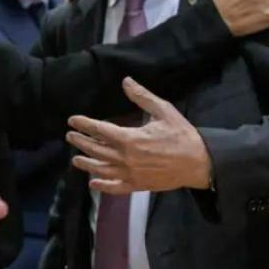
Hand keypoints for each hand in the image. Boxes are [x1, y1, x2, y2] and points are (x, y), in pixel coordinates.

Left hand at [66, 78, 210, 194]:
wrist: (198, 163)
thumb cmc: (181, 135)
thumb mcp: (163, 110)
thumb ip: (142, 97)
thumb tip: (126, 81)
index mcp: (130, 139)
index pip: (99, 130)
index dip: (84, 124)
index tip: (72, 120)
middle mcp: (126, 158)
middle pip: (96, 150)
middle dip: (81, 142)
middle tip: (70, 136)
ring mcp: (130, 174)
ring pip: (101, 170)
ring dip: (86, 164)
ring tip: (75, 159)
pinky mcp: (137, 185)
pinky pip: (115, 188)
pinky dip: (103, 186)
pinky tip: (93, 183)